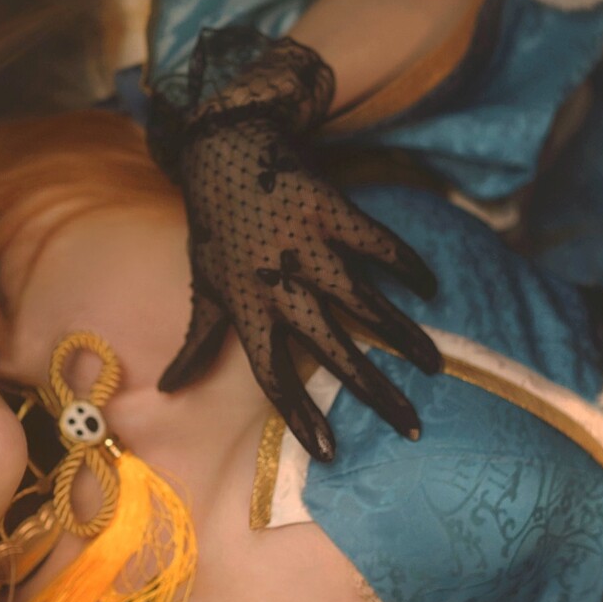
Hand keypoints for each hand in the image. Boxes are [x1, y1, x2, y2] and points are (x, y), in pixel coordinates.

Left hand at [149, 28, 442, 461]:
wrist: (225, 149)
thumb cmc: (216, 228)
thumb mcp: (203, 286)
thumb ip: (196, 344)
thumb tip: (168, 390)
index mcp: (247, 309)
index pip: (273, 376)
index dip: (300, 416)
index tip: (331, 452)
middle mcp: (279, 284)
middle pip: (332, 349)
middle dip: (372, 391)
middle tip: (409, 424)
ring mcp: (308, 246)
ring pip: (363, 300)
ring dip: (403, 335)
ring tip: (434, 365)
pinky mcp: (332, 211)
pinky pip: (378, 244)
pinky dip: (406, 266)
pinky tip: (430, 290)